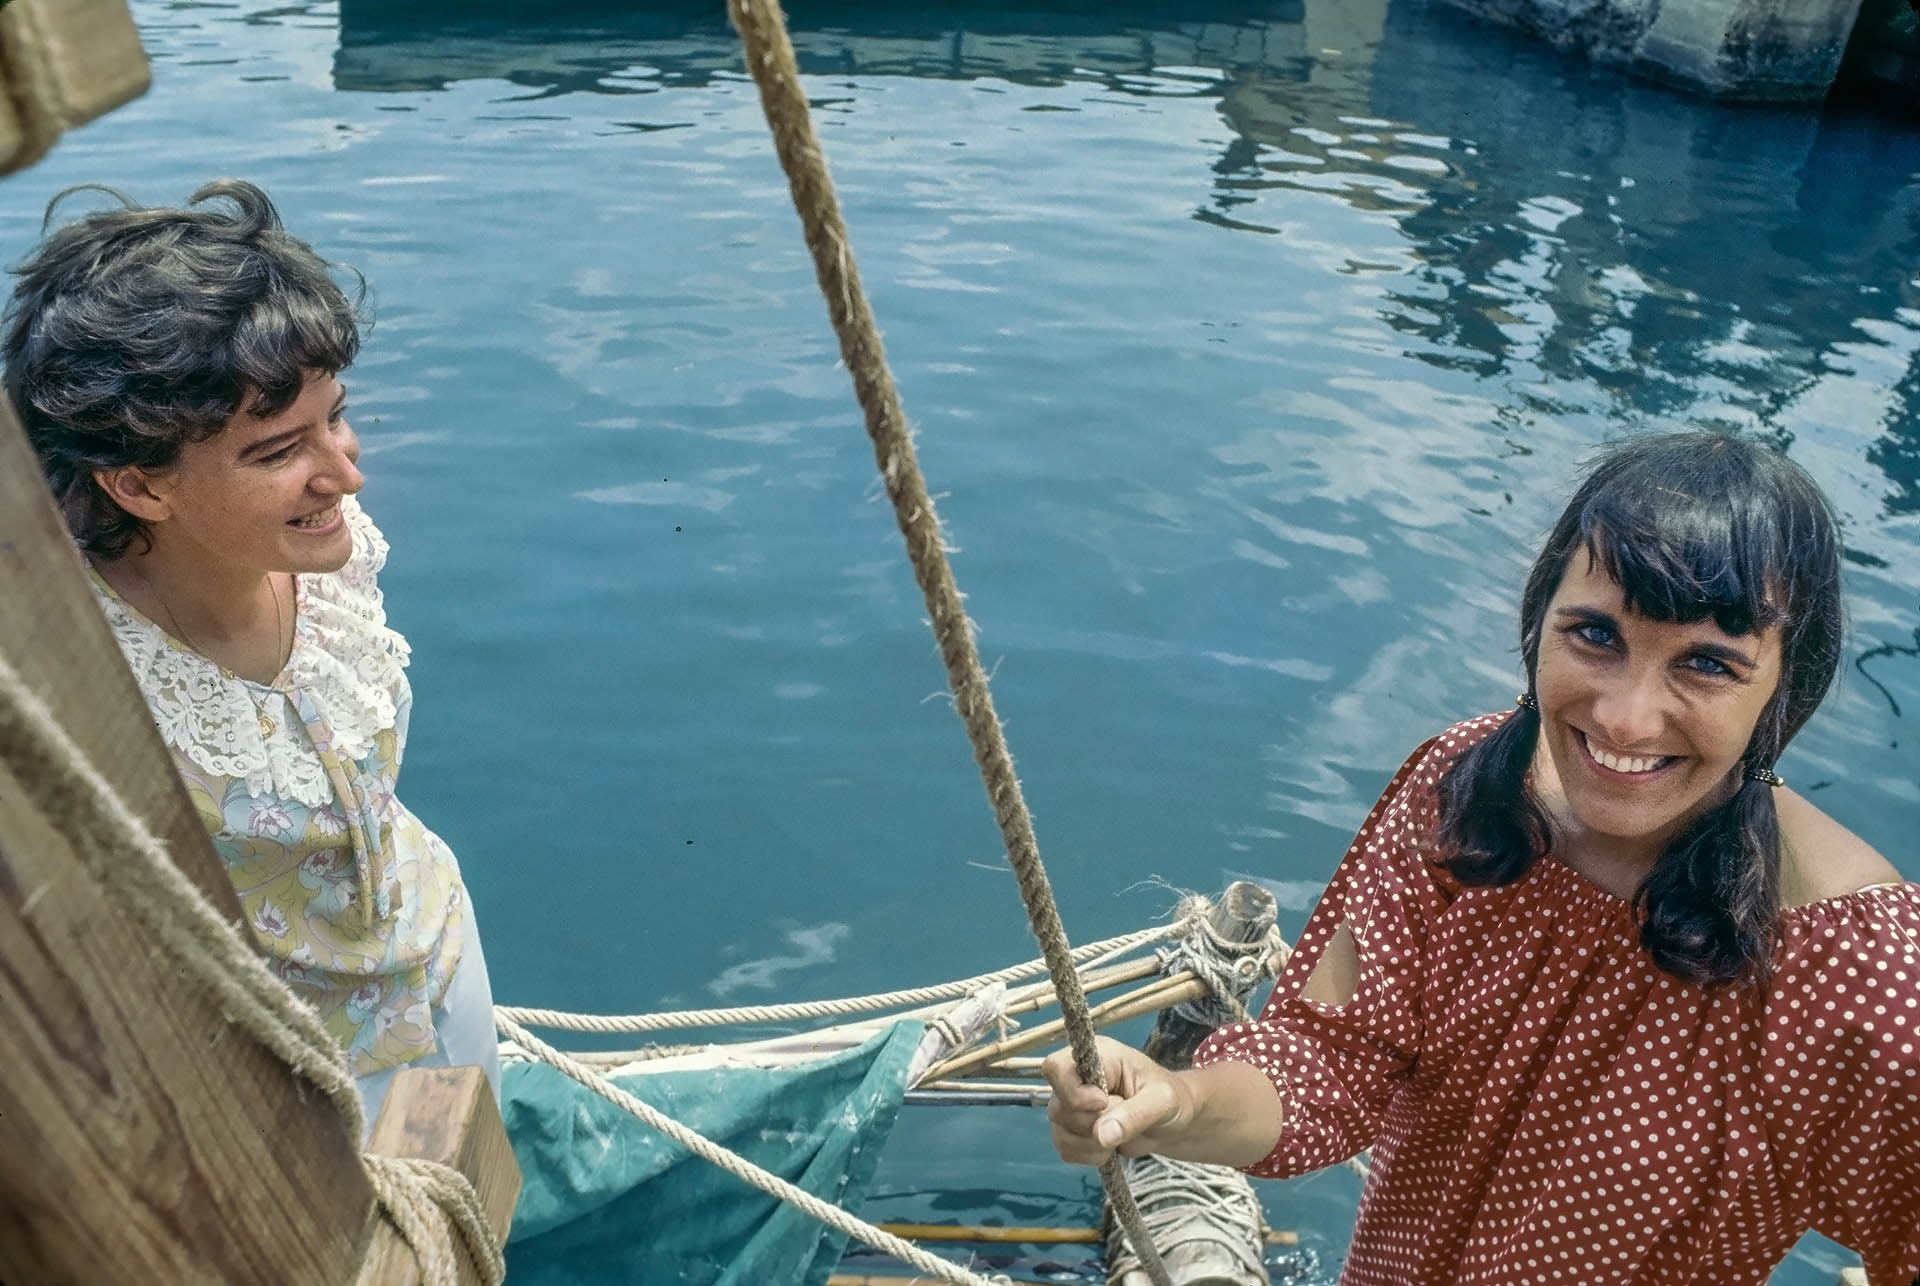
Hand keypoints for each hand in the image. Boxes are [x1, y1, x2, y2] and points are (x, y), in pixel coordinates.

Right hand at [1042, 1034, 1190, 1166]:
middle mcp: (1077, 1078)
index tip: (1102, 1103)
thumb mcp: (1163, 1101)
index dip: (1072, 1092)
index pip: (1056, 1067)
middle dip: (1092, 1124)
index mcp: (1097, 1057)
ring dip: (1091, 1144)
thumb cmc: (1172, 1099)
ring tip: (1120, 1137)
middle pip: (1058, 1107)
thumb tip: (1101, 1135)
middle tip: (1123, 1120)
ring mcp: (1072, 1105)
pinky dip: (1089, 1156)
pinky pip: (1066, 1150)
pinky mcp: (1073, 1130)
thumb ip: (1134, 1115)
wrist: (1174, 1123)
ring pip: (1059, 1132)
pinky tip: (1110, 1149)